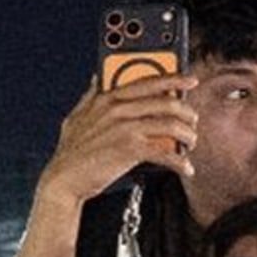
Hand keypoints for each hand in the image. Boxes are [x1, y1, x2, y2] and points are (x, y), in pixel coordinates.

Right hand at [36, 75, 198, 206]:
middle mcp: (118, 109)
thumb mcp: (76, 116)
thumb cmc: (71, 152)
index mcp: (108, 98)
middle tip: (192, 121)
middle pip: (166, 102)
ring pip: (170, 125)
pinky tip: (185, 167)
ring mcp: (125, 128)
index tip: (190, 80)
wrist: (64, 180)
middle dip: (187, 112)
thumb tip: (98, 77)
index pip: (148, 81)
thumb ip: (90, 95)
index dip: (174, 79)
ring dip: (188, 135)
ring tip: (190, 143)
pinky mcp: (130, 150)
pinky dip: (180, 161)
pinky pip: (165, 152)